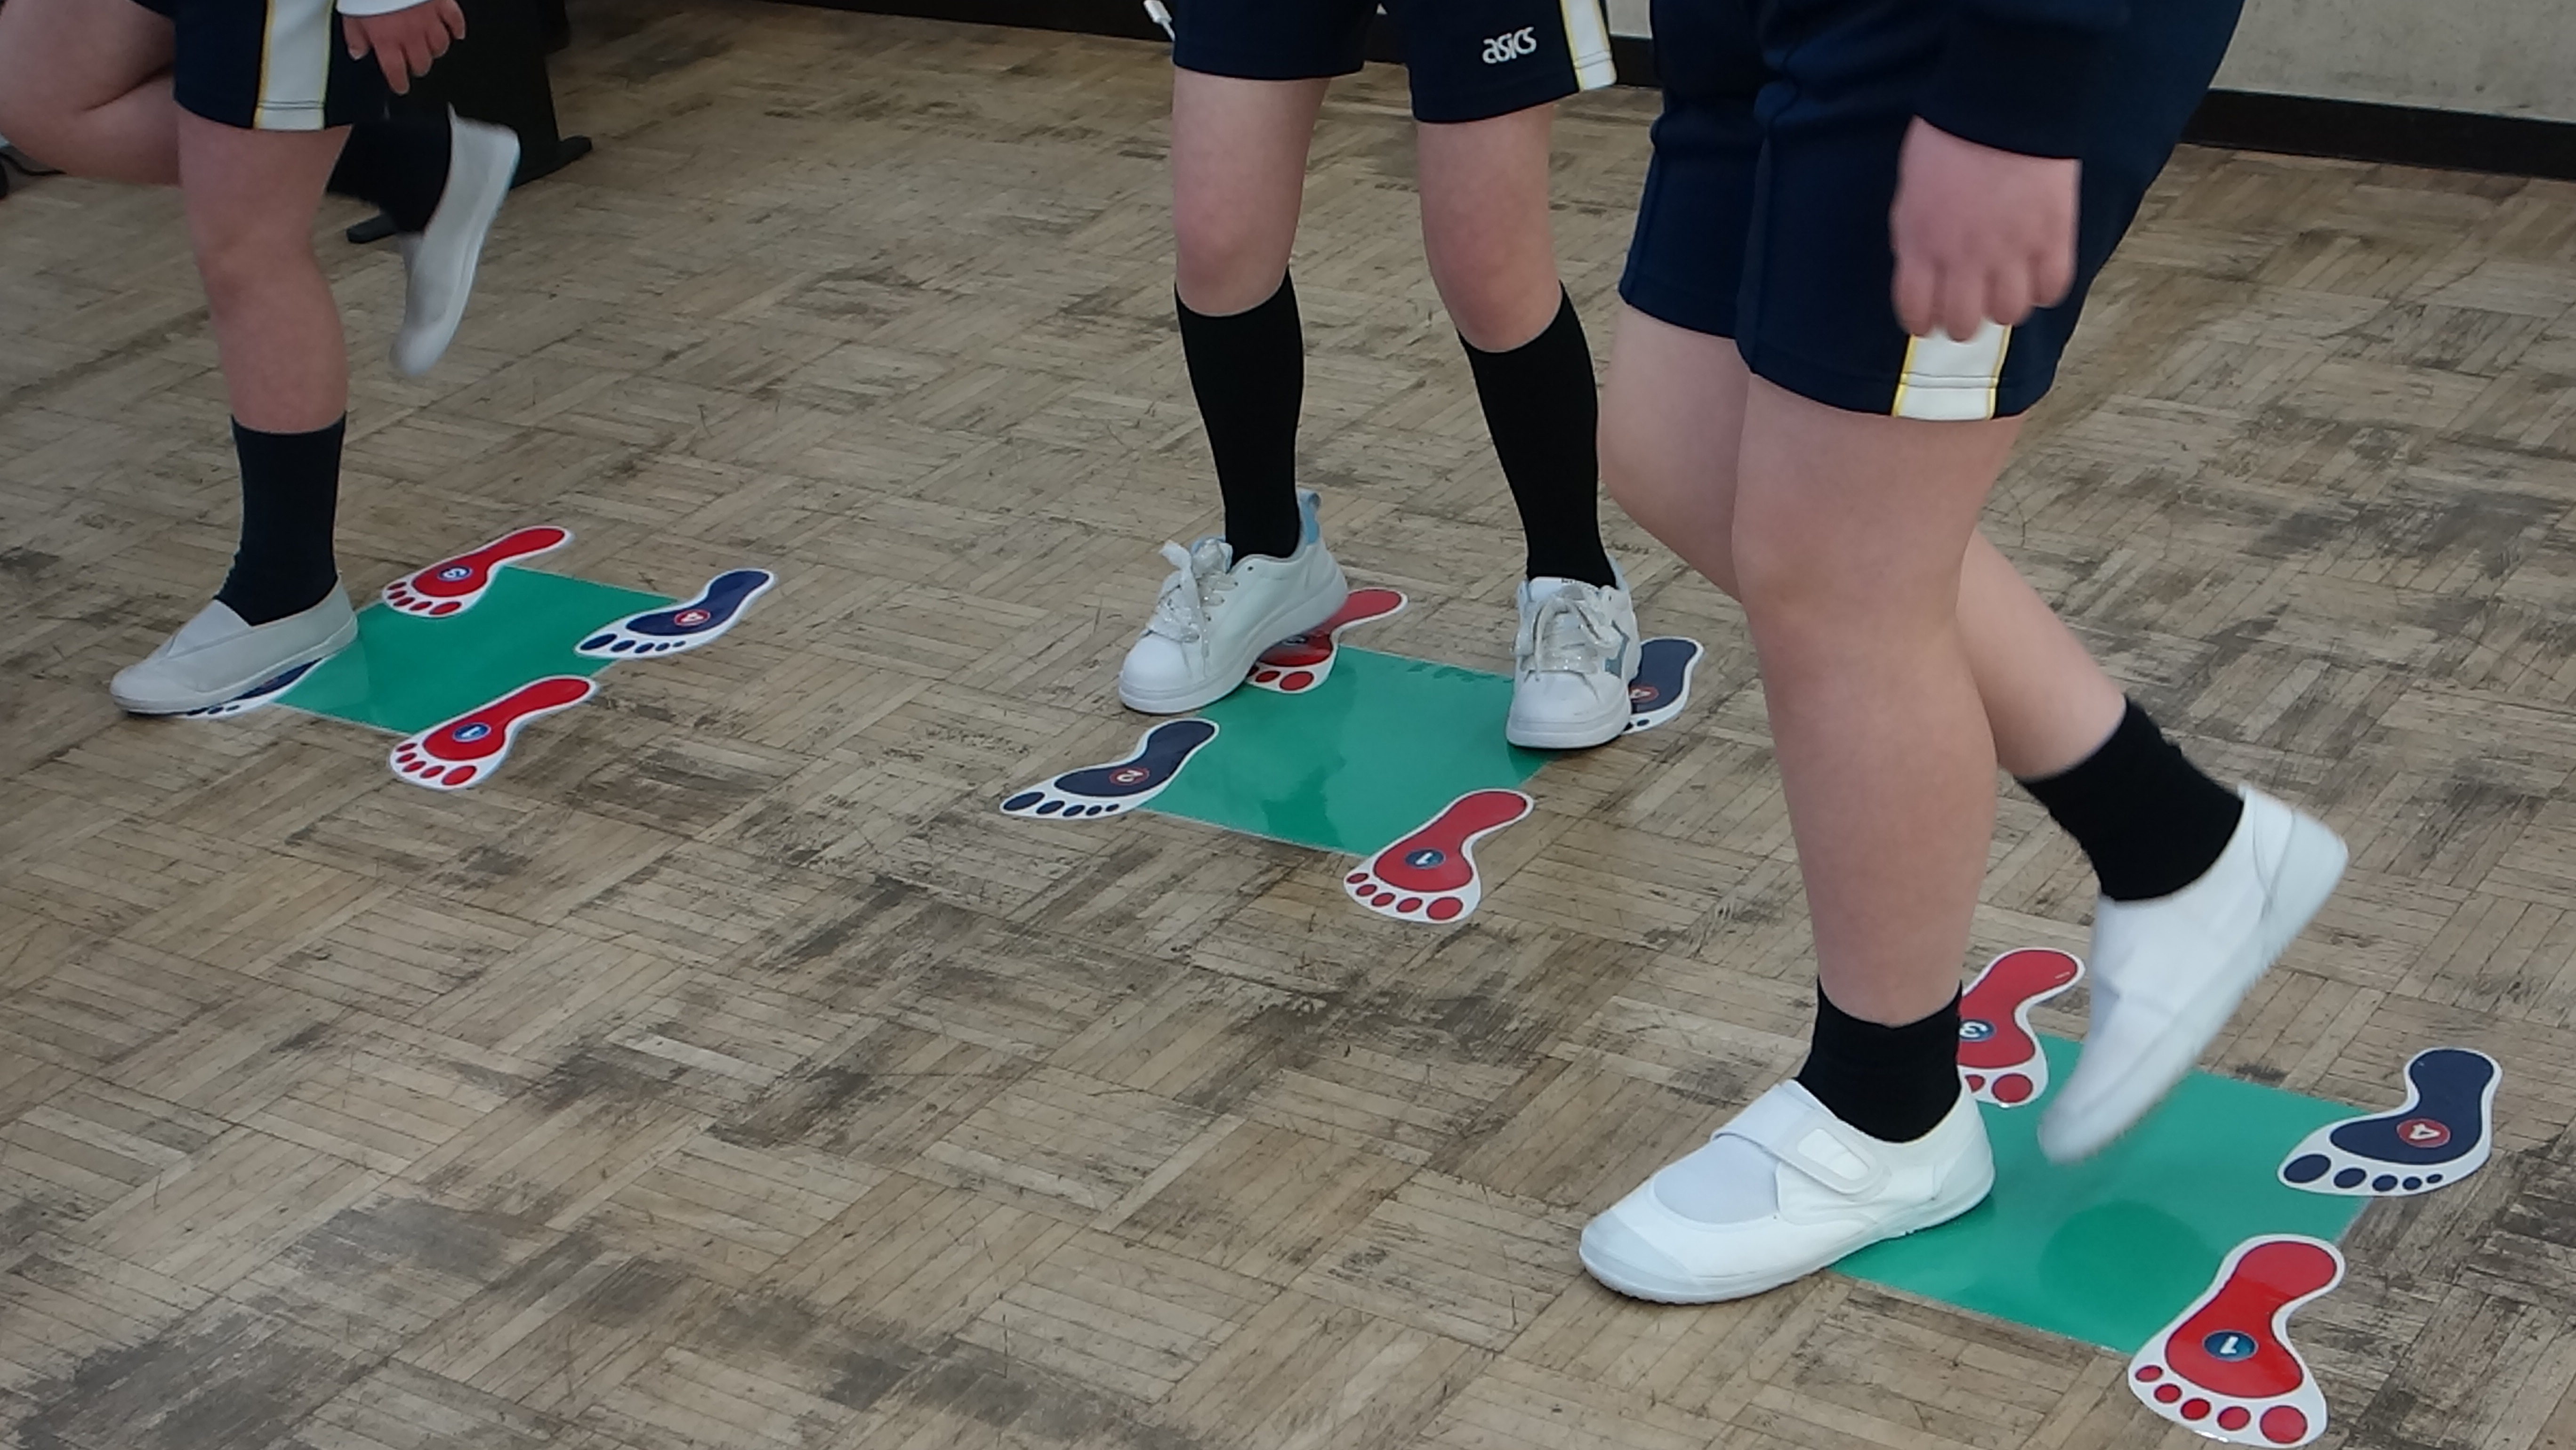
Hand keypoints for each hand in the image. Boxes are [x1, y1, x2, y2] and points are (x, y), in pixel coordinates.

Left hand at [345, 0, 465, 94]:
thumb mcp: (350, 12)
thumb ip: (355, 35)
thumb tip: (358, 51)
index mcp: (387, 39)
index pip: (396, 71)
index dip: (399, 83)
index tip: (400, 86)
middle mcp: (411, 34)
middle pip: (421, 63)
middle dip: (417, 67)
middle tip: (413, 66)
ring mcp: (429, 20)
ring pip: (440, 47)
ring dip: (435, 51)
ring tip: (430, 50)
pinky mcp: (441, 5)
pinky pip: (455, 22)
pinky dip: (457, 30)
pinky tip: (456, 34)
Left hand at [1889, 117, 2076, 339]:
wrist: (2003, 103)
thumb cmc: (1949, 137)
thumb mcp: (1910, 192)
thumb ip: (1913, 236)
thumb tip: (1918, 267)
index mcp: (1922, 245)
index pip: (1916, 312)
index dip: (1922, 322)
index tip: (1928, 322)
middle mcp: (1964, 258)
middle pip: (1963, 324)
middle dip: (1962, 322)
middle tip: (1969, 306)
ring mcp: (2011, 252)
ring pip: (2008, 314)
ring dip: (2005, 306)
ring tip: (2005, 287)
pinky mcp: (2052, 238)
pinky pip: (2051, 288)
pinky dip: (2044, 288)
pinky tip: (2037, 273)